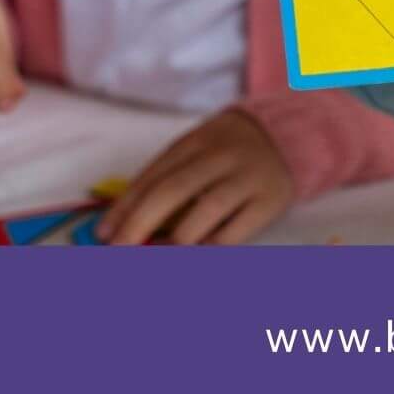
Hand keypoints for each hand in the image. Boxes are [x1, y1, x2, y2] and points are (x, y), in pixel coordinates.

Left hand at [97, 110, 294, 244]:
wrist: (288, 137)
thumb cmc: (227, 152)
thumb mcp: (196, 152)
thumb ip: (165, 180)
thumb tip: (124, 224)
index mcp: (196, 141)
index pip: (153, 175)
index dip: (125, 206)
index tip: (105, 234)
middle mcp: (221, 156)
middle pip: (174, 190)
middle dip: (140, 223)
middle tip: (120, 250)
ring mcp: (247, 178)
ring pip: (206, 211)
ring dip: (175, 240)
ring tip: (156, 256)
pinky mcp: (269, 201)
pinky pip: (235, 232)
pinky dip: (209, 248)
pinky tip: (193, 256)